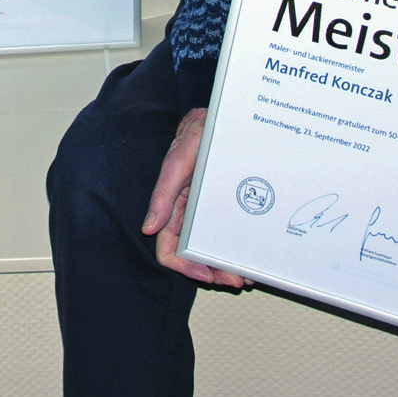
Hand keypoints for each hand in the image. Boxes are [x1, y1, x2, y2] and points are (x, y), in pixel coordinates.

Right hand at [141, 108, 248, 287]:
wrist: (222, 116)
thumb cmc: (196, 133)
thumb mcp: (179, 161)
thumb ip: (163, 193)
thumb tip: (148, 227)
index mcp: (173, 204)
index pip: (169, 247)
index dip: (184, 266)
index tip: (205, 274)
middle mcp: (189, 211)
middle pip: (195, 254)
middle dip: (213, 272)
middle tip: (233, 280)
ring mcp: (208, 209)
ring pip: (213, 247)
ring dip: (226, 265)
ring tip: (243, 275)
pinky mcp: (226, 203)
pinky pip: (229, 233)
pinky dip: (236, 247)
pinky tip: (248, 255)